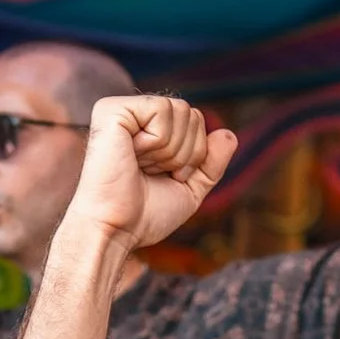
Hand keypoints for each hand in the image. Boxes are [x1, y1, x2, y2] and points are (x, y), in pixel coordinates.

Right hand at [65, 95, 236, 251]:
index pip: (196, 122)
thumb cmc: (145, 215)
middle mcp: (134, 116)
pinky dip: (157, 141)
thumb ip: (211, 163)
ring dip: (170, 150)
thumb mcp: (190, 189)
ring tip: (141, 165)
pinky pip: (162, 109)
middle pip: (192, 114)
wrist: (116, 229)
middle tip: (151, 172)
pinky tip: (133, 154)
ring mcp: (121, 109)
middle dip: (185, 152)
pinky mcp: (111, 110)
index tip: (166, 177)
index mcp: (148, 131)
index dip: (194, 155)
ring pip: (181, 110)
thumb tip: (228, 134)